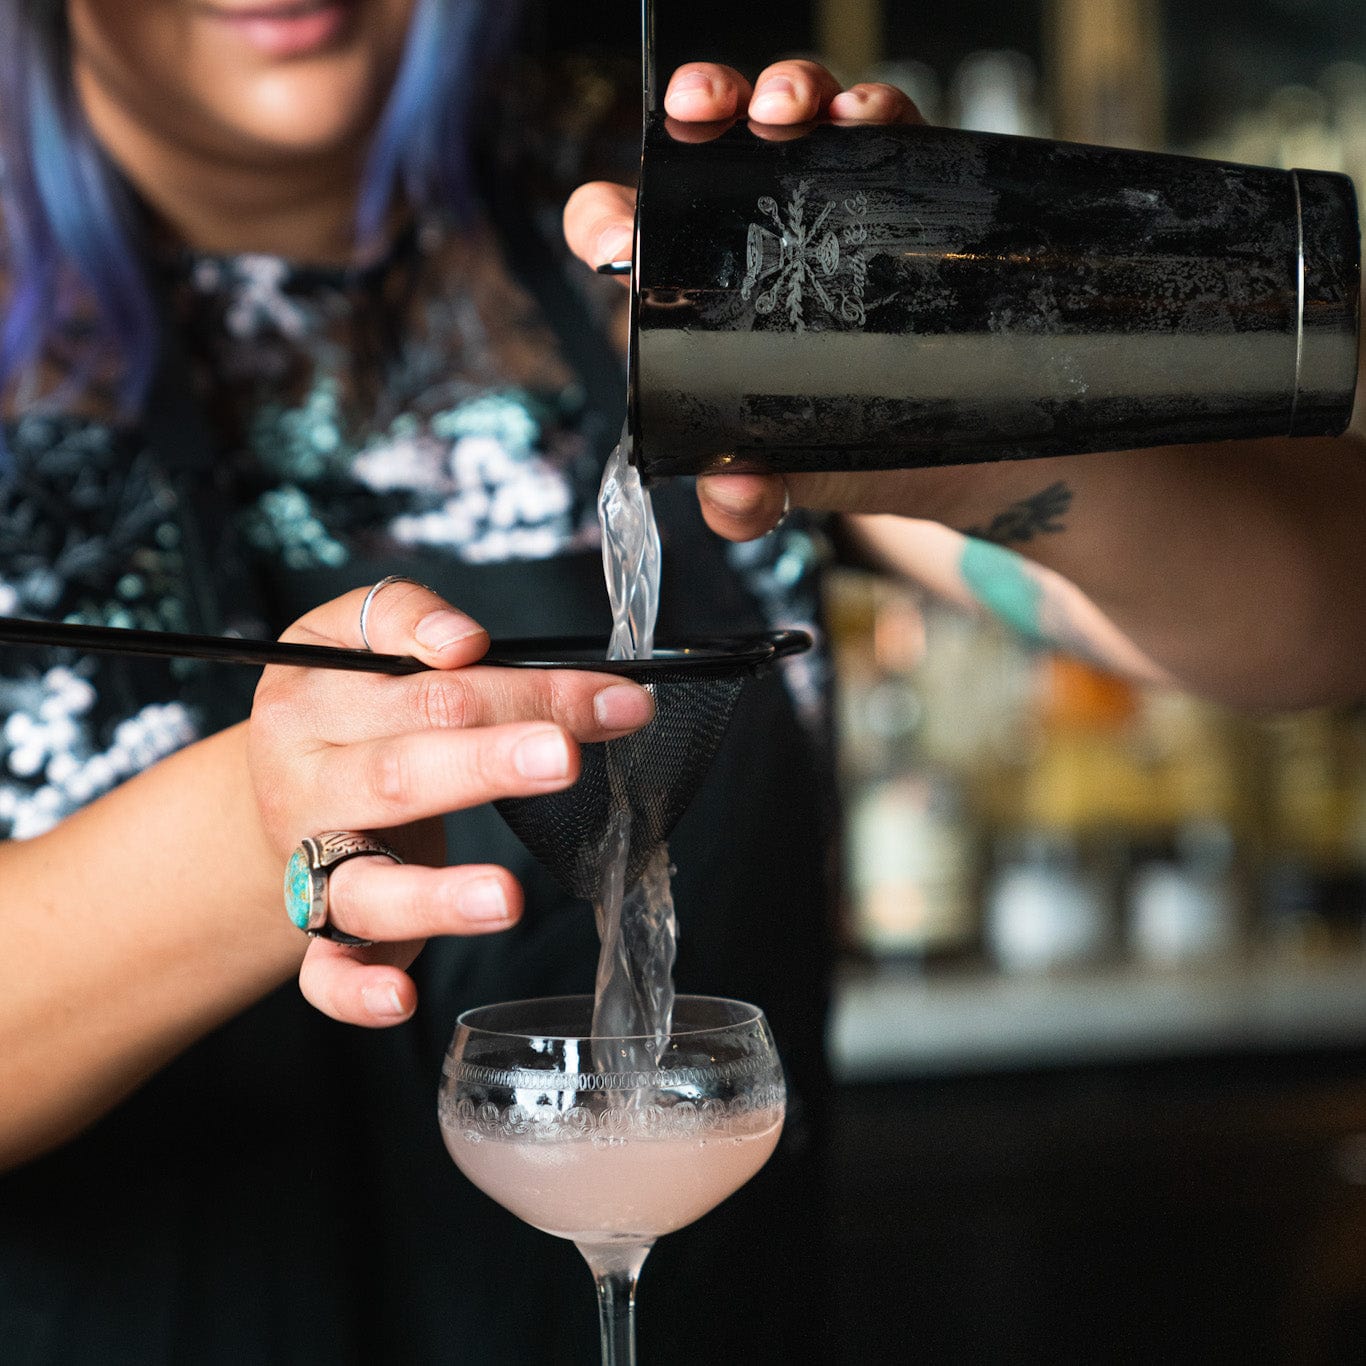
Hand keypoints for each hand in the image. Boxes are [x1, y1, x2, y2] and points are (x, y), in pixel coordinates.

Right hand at [246, 581, 652, 1026]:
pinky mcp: (318, 934)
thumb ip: (404, 618)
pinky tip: (401, 1002)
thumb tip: (462, 640)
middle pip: (402, 775)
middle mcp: (307, 785)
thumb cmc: (345, 707)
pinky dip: (356, 995)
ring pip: (366, 887)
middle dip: (487, 764)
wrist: (276, 784)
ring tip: (505, 897)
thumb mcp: (349, 637)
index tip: (613, 699)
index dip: (525, 690)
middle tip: (563, 757)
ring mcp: (310, 867)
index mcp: (311, 701)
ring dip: (435, 895)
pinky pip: (324, 976)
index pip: (428, 691)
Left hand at [562, 60, 921, 540]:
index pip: (634, 244)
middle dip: (702, 111)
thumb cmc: (867, 459)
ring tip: (794, 108)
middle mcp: (761, 247)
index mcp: (706, 306)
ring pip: (794, 125)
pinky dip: (873, 111)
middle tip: (710, 113)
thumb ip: (753, 497)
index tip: (614, 235)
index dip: (608, 222)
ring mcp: (833, 214)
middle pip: (710, 155)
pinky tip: (867, 120)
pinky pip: (884, 135)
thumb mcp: (802, 480)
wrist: (983, 458)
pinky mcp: (903, 201)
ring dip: (787, 92)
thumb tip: (733, 499)